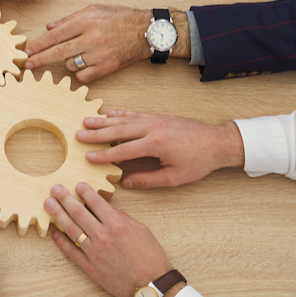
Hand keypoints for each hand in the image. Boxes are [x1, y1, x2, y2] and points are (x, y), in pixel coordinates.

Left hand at [24, 5, 189, 82]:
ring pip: (70, 64)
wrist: (146, 31)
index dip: (38, 44)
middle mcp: (91, 38)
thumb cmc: (120, 18)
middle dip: (39, 60)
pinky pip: (83, 76)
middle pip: (58, 53)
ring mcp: (99, 54)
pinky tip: (83, 65)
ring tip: (77, 54)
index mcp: (86, 20)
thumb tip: (48, 27)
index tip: (27, 51)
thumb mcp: (94, 9)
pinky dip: (79, 73)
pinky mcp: (107, 67)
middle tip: (27, 65)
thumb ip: (69, 19)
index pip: (55, 35)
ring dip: (67, 62)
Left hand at [44, 183, 171, 296]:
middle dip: (64, 198)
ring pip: (71, 229)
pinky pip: (71, 251)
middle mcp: (103, 236)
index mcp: (117, 224)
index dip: (84, 191)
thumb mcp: (141, 230)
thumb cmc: (150, 257)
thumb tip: (108, 209)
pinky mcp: (90, 267)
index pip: (96, 202)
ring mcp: (94, 252)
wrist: (150, 284)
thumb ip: (123, 218)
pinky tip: (55, 233)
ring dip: (58, 215)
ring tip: (49, 204)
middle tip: (54, 189)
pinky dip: (61, 242)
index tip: (77, 184)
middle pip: (78, 212)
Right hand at [78, 111, 244, 188]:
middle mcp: (153, 128)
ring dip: (104, 120)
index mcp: (156, 144)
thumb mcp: (174, 177)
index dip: (104, 154)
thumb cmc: (199, 161)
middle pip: (118, 130)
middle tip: (78, 134)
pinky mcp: (158, 116)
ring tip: (86, 121)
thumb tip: (125, 182)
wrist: (217, 142)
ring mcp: (155, 119)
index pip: (123, 150)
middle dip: (96, 133)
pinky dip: (120, 114)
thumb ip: (147, 180)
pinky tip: (109, 114)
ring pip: (124, 119)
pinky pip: (134, 114)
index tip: (88, 157)